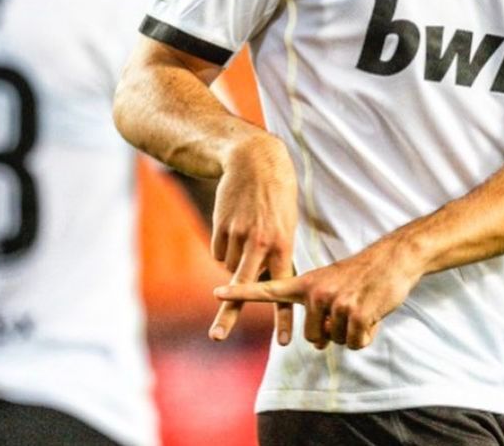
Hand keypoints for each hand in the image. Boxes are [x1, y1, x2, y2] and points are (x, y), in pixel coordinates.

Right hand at [209, 134, 297, 344]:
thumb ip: (276, 256)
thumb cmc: (277, 197)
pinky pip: (218, 252)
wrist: (255, 161)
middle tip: (217, 337)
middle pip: (242, 287)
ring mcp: (238, 235)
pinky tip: (233, 224)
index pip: (282, 289)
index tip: (284, 343)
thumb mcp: (286, 225)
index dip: (282, 318)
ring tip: (247, 231)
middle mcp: (260, 243)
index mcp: (283, 245)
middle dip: (229, 314)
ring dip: (235, 259)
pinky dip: (224, 246)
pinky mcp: (221, 227)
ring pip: (229, 267)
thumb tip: (258, 285)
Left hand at [214, 239, 420, 349]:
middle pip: (313, 338)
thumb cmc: (360, 276)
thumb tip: (314, 342)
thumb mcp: (331, 287)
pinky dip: (367, 334)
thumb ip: (315, 311)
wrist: (393, 258)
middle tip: (348, 308)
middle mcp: (315, 291)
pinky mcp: (355, 312)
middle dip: (332, 332)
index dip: (241, 293)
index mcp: (305, 283)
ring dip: (353, 332)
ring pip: (336, 341)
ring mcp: (334, 302)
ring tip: (361, 305)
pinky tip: (372, 313)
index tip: (217, 294)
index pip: (266, 289)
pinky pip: (356, 342)